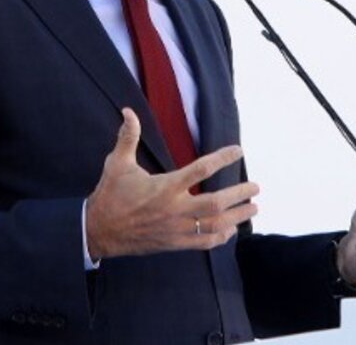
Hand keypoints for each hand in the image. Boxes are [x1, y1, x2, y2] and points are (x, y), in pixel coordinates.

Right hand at [85, 108, 259, 259]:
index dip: (222, 158)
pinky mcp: (174, 243)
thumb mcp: (117, 163)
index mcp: (164, 186)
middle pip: (216, 202)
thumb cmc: (110, 195)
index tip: (238, 150)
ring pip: (215, 225)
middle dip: (239, 195)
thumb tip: (128, 111)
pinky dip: (221, 238)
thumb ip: (128, 137)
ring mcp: (176, 229)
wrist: (99, 231)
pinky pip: (204, 243)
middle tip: (255, 187)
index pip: (201, 169)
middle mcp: (174, 209)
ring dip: (237, 217)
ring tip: (253, 208)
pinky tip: (231, 230)